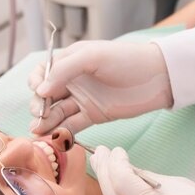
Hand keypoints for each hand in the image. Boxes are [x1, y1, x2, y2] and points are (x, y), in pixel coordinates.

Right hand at [28, 41, 172, 134]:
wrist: (157, 77)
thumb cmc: (125, 59)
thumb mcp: (91, 57)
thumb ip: (64, 71)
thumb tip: (40, 90)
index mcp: (70, 61)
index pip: (43, 72)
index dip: (36, 82)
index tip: (39, 90)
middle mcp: (73, 80)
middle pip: (46, 95)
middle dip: (38, 105)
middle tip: (39, 115)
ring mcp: (82, 99)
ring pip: (57, 112)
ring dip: (46, 122)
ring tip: (38, 132)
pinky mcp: (93, 115)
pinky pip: (72, 125)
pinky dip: (61, 131)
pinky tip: (53, 137)